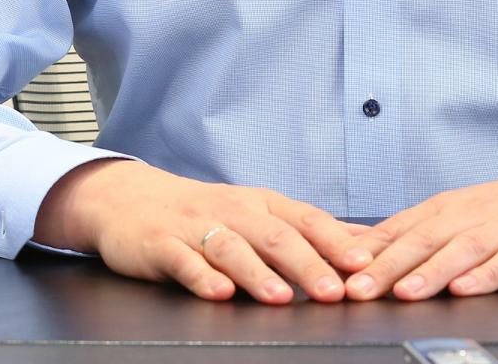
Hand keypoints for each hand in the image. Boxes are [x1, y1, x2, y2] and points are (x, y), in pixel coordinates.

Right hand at [35, 159, 373, 303]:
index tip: (365, 265)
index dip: (336, 242)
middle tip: (334, 291)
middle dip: (307, 264)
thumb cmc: (205, 214)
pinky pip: (184, 261)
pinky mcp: (162, 245)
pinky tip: (220, 294)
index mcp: (262, 204)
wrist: (132, 199)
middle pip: (275, 235)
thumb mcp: (256, 214)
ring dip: (258, 274)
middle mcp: (234, 211)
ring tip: (281, 297)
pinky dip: (203, 277)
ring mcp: (197, 227)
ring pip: (232, 248)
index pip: (306, 219)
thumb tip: (362, 242)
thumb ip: (305, 231)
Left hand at [343, 166, 497, 300]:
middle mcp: (469, 216)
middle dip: (387, 266)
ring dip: (431, 272)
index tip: (336, 272)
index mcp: (445, 209)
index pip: (398, 229)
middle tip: (358, 290)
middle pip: (422, 240)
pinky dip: (487, 274)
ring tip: (406, 292)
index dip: (366, 252)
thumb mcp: (459, 214)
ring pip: (461, 250)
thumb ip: (414, 234)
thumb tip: (357, 248)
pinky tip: (468, 289)